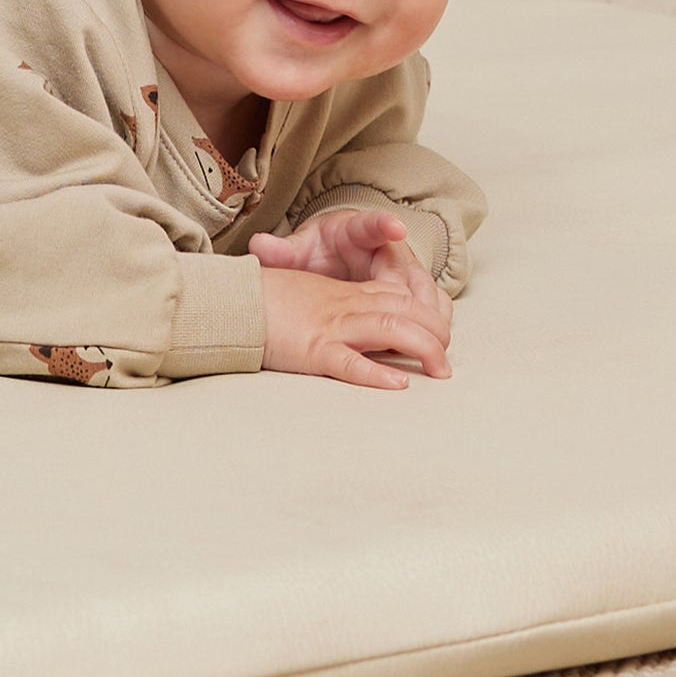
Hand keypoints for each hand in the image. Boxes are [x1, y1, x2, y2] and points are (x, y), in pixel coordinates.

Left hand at [249, 208, 451, 348]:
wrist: (340, 249)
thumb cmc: (323, 247)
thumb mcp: (301, 247)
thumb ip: (282, 250)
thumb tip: (257, 244)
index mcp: (359, 231)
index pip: (374, 224)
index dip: (386, 225)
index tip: (396, 227)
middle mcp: (389, 249)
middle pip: (410, 268)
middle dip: (417, 291)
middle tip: (416, 315)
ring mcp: (406, 271)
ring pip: (427, 291)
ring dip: (431, 314)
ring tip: (434, 339)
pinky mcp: (414, 291)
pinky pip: (433, 307)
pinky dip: (435, 324)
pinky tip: (433, 345)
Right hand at [257, 264, 451, 391]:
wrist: (229, 299)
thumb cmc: (260, 299)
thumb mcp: (301, 293)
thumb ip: (326, 301)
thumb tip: (338, 315)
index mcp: (341, 293)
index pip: (396, 297)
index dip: (424, 314)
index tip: (438, 335)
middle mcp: (344, 305)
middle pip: (405, 311)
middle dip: (435, 333)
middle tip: (446, 362)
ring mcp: (331, 326)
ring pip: (391, 331)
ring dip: (423, 350)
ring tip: (439, 372)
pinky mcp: (314, 349)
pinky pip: (351, 362)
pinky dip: (377, 374)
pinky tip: (398, 384)